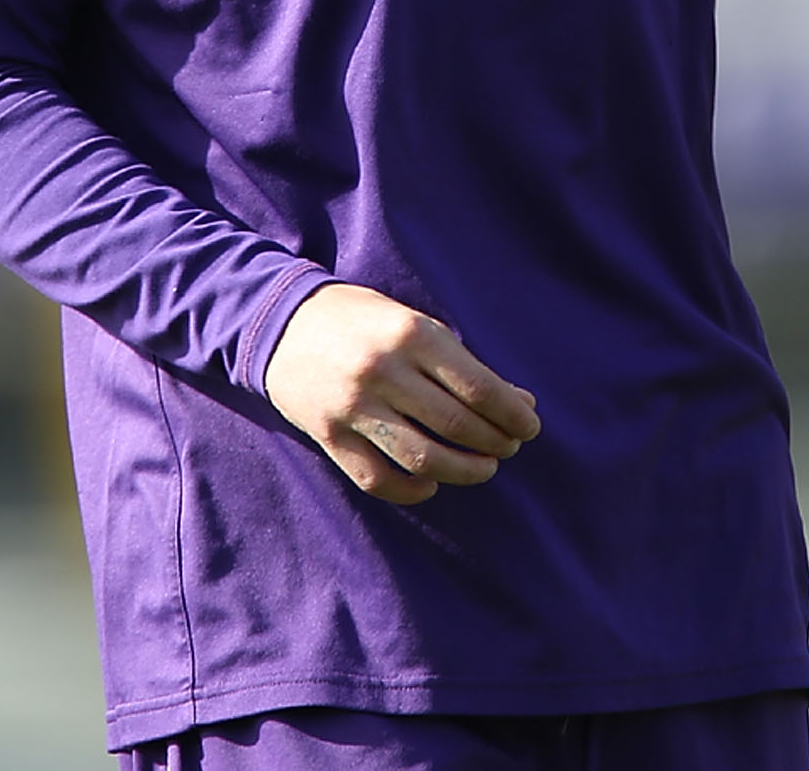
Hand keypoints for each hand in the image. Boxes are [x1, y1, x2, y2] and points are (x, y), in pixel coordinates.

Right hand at [263, 282, 541, 504]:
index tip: (530, 427)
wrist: (279, 322)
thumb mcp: (413, 322)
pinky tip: (432, 482)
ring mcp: (353, 407)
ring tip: (483, 467)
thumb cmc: (361, 319)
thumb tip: (521, 402)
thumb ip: (462, 362)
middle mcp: (384, 371)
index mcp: (411, 334)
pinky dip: (413, 489)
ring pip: (423, 458)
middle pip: (457, 425)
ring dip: (465, 470)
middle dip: (496, 442)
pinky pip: (379, 479)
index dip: (513, 414)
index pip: (478, 388)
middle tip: (509, 446)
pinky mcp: (329, 436)